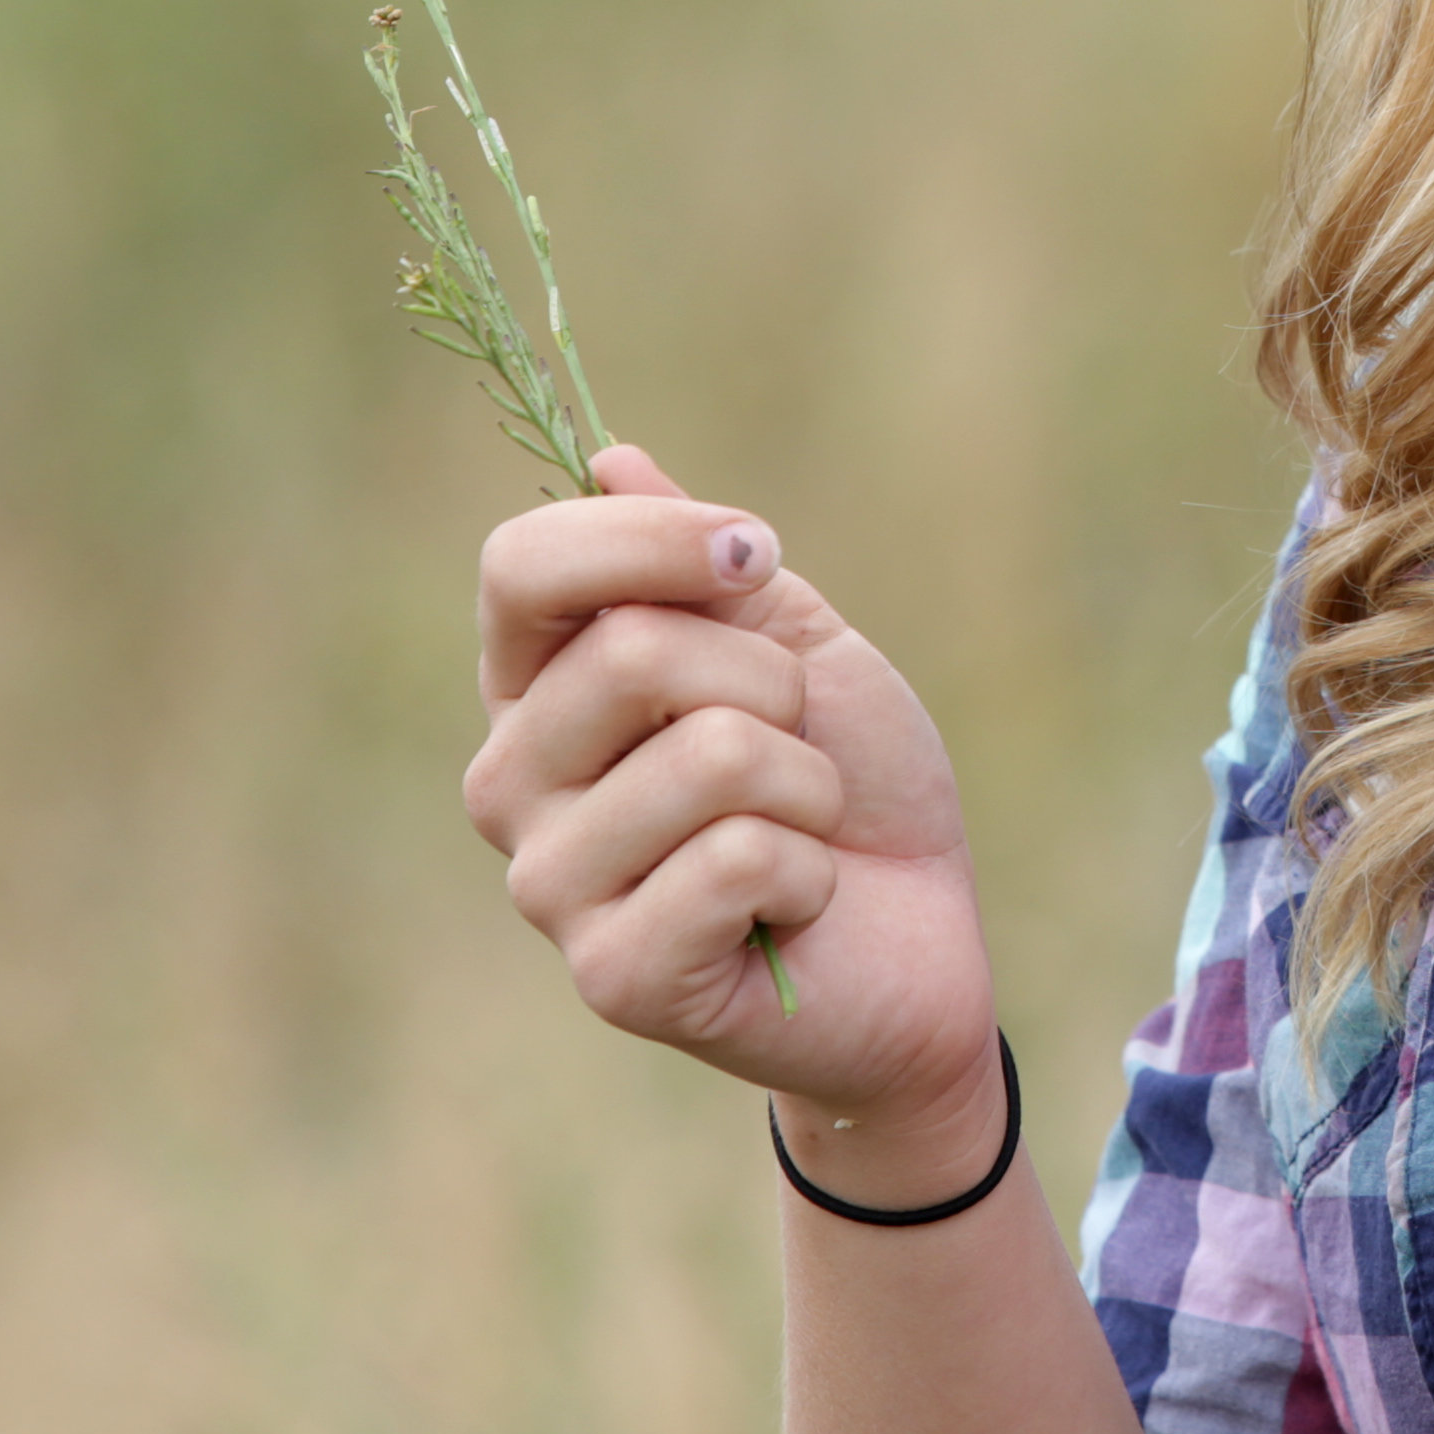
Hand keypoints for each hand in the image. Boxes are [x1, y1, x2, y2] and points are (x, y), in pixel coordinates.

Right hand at [465, 447, 1001, 1174]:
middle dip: (772, 682)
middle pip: (631, 650)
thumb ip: (698, 562)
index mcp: (541, 687)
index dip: (652, 540)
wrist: (921, 942)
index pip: (520, 565)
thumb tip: (611, 459)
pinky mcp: (610, 974)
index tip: (756, 554)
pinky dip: (810, 869)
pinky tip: (792, 912)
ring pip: (707, 753)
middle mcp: (513, 782)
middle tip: (796, 746)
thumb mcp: (793, 642)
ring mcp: (548, 886)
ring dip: (805, 784)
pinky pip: (737, 857)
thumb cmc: (850, 784)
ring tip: (798, 834)